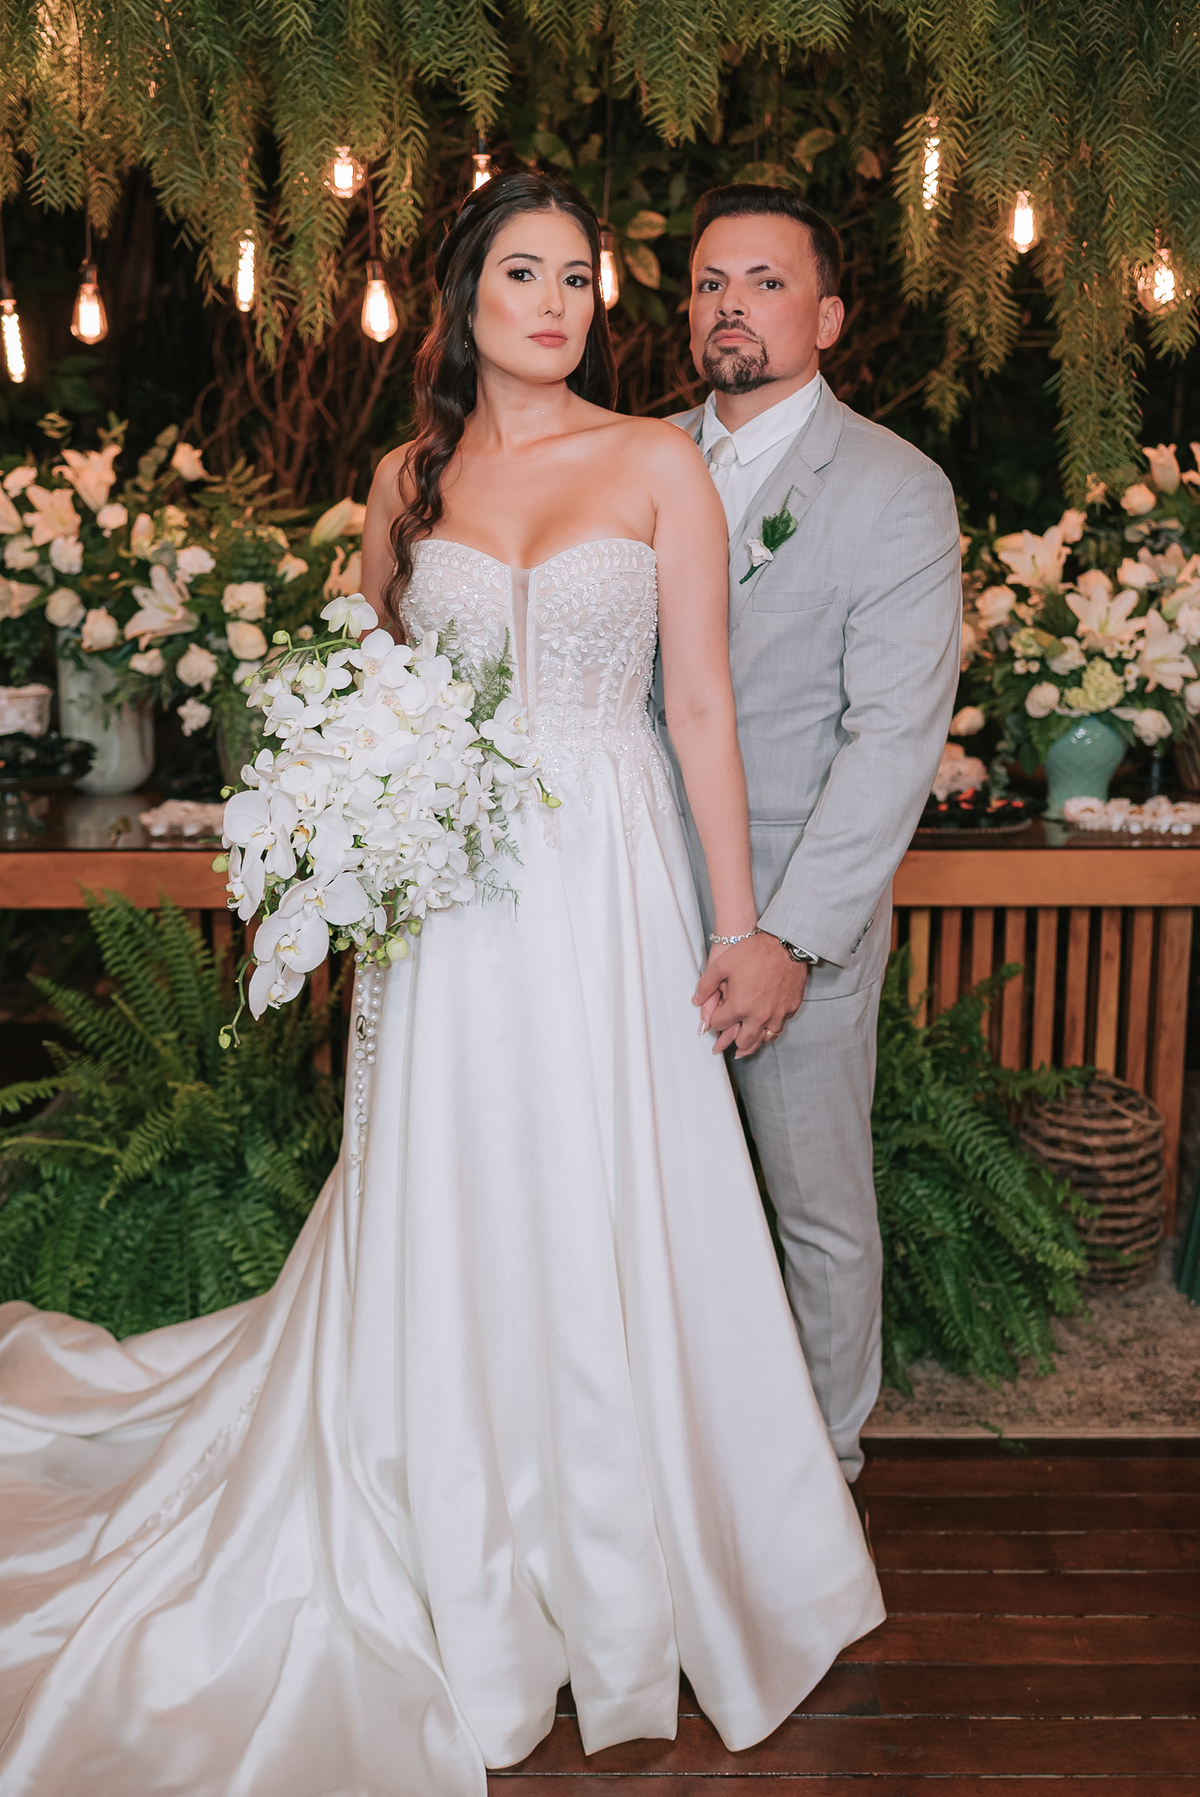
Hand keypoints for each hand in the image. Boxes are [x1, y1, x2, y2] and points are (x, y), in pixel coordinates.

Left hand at [693, 932, 808, 1057]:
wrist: (786, 944)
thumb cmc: (755, 952)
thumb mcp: (722, 965)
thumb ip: (706, 985)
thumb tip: (696, 1000)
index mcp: (739, 1006)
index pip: (719, 1025)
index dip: (715, 1020)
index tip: (717, 1016)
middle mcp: (759, 1015)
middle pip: (743, 1042)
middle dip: (734, 1041)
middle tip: (730, 1040)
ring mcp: (777, 1014)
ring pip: (764, 1040)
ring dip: (754, 1039)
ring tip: (747, 1039)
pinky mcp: (791, 1009)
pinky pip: (779, 1026)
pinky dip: (771, 1027)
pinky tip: (766, 1023)